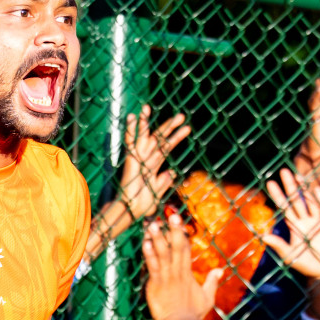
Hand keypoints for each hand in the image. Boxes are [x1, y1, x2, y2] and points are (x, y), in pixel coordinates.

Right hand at [118, 106, 190, 221]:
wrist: (132, 211)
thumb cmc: (142, 205)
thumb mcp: (158, 192)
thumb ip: (165, 181)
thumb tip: (173, 172)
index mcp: (154, 165)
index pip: (166, 147)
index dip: (177, 136)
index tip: (188, 128)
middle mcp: (146, 158)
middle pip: (158, 138)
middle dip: (169, 126)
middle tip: (182, 115)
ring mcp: (138, 158)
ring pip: (144, 136)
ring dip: (145, 121)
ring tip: (147, 107)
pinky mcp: (131, 160)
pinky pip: (131, 143)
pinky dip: (131, 130)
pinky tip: (131, 117)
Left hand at [142, 214, 221, 319]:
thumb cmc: (193, 314)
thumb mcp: (207, 298)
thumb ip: (212, 282)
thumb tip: (220, 270)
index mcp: (188, 273)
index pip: (185, 249)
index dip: (182, 235)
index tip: (177, 221)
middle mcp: (178, 272)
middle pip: (177, 247)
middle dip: (174, 230)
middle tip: (171, 215)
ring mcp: (166, 277)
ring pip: (162, 253)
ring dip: (158, 238)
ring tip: (153, 225)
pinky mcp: (156, 284)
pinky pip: (152, 266)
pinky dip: (149, 254)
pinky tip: (145, 243)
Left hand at [261, 169, 319, 282]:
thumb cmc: (305, 265)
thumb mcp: (289, 255)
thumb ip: (278, 245)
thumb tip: (262, 236)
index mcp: (293, 227)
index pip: (283, 207)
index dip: (277, 195)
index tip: (269, 183)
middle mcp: (303, 221)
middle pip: (295, 200)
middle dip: (289, 186)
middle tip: (282, 170)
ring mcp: (316, 221)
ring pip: (308, 201)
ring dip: (303, 188)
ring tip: (298, 175)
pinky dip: (319, 199)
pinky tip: (316, 188)